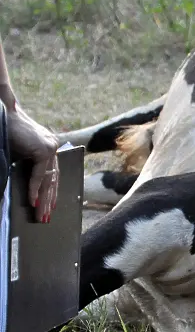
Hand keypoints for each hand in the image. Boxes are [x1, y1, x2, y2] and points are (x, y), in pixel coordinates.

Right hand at [7, 105, 58, 222]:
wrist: (3, 114)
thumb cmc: (7, 132)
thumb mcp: (18, 155)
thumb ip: (26, 169)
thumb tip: (30, 192)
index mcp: (48, 149)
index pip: (53, 175)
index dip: (51, 193)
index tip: (50, 208)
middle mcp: (53, 148)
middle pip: (53, 180)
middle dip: (48, 201)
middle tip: (45, 218)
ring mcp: (51, 148)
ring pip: (49, 179)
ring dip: (44, 199)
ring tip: (40, 214)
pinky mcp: (45, 149)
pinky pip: (40, 174)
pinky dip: (35, 188)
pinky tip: (33, 201)